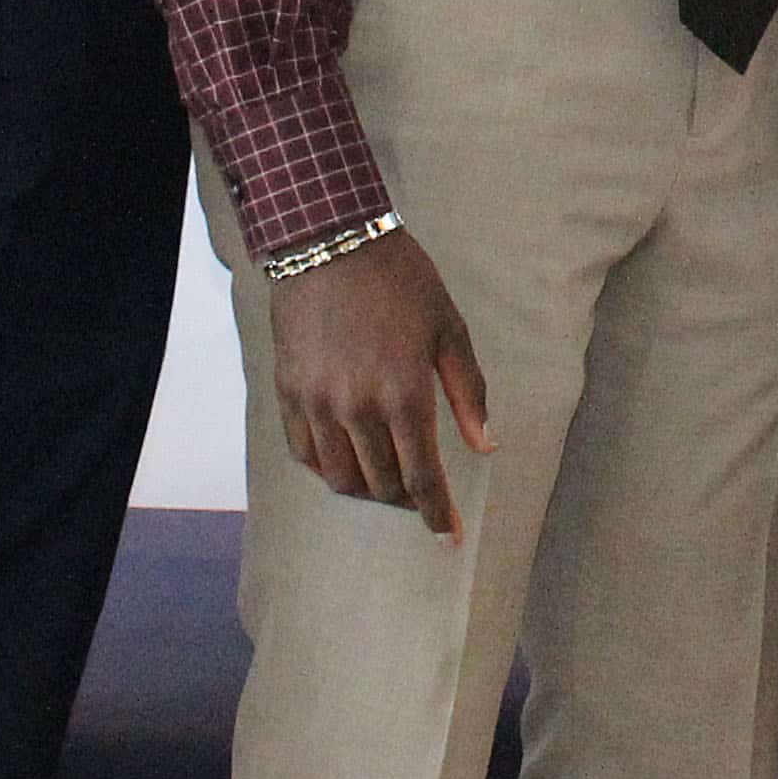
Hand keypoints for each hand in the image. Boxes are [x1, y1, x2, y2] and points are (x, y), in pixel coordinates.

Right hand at [264, 230, 494, 538]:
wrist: (330, 242)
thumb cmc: (400, 281)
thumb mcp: (448, 329)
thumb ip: (468, 392)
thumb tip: (487, 444)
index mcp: (404, 394)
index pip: (422, 477)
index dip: (437, 514)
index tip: (448, 536)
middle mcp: (358, 408)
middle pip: (382, 485)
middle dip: (407, 503)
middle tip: (422, 498)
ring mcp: (318, 404)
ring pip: (341, 478)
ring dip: (368, 491)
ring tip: (386, 484)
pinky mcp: (290, 393)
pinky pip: (305, 453)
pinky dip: (328, 469)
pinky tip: (346, 460)